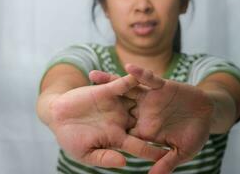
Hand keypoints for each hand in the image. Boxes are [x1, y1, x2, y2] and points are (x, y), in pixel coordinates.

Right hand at [49, 74, 166, 167]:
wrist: (56, 117)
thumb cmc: (70, 138)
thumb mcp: (87, 153)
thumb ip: (105, 158)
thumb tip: (125, 163)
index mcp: (118, 137)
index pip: (140, 145)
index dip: (154, 150)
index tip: (171, 154)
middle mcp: (121, 120)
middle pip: (146, 121)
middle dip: (163, 121)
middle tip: (183, 122)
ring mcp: (116, 105)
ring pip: (140, 101)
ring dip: (154, 98)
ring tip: (174, 93)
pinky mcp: (108, 90)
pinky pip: (125, 84)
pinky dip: (135, 80)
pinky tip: (148, 76)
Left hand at [90, 65, 213, 173]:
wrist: (208, 115)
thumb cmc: (195, 135)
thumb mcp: (182, 152)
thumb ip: (167, 162)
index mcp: (145, 129)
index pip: (121, 129)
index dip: (103, 128)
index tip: (83, 128)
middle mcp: (143, 112)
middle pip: (116, 106)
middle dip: (98, 101)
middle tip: (75, 97)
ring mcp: (150, 98)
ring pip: (127, 89)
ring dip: (110, 81)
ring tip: (92, 75)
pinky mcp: (162, 86)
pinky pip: (148, 79)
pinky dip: (139, 74)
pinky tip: (128, 68)